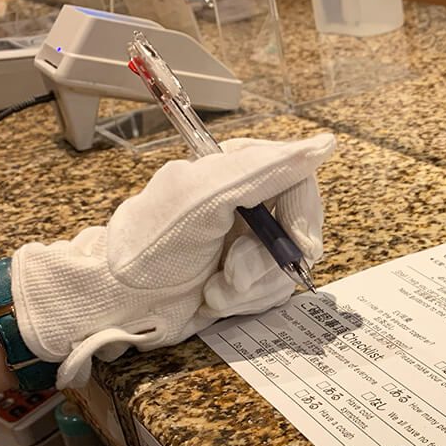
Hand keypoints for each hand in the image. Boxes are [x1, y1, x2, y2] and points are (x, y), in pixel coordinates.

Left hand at [11, 134, 334, 386]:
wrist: (120, 301)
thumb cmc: (152, 244)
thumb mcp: (207, 197)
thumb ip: (266, 168)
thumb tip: (325, 144)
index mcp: (237, 172)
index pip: (299, 180)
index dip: (303, 215)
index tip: (298, 247)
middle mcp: (247, 204)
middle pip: (298, 230)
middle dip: (266, 261)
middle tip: (232, 274)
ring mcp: (247, 243)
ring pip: (286, 266)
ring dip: (251, 287)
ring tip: (213, 290)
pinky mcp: (243, 279)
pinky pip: (271, 291)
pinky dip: (245, 302)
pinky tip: (212, 300)